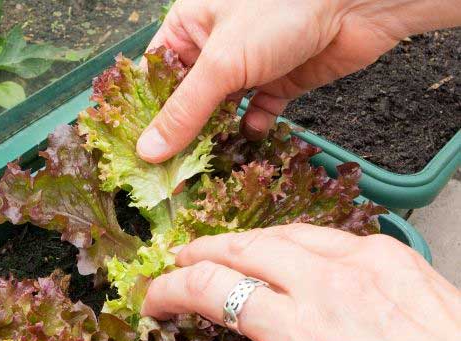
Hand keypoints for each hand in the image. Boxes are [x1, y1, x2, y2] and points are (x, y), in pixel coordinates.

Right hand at [136, 0, 460, 161]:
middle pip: (186, 99)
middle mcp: (214, 46)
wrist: (359, 1)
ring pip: (220, 112)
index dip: (142, 113)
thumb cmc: (286, 5)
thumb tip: (149, 151)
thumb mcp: (222, 62)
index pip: (153, 76)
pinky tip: (247, 144)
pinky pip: (256, 115)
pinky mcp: (279, 82)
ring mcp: (248, 66)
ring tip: (201, 169)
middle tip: (166, 172)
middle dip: (180, 133)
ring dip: (214, 138)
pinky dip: (251, 132)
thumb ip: (184, 112)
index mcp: (188, 26)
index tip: (133, 151)